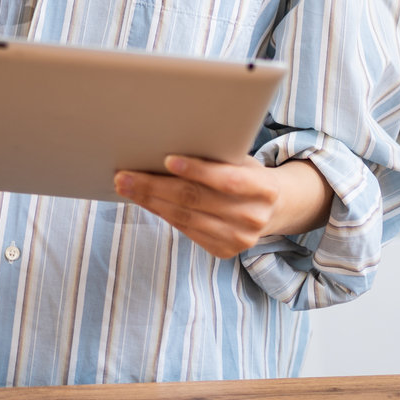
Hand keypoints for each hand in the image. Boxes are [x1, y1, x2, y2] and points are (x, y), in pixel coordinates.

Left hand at [113, 155, 281, 258]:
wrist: (274, 209)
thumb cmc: (249, 175)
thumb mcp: (243, 160)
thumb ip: (218, 158)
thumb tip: (168, 149)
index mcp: (264, 189)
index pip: (226, 180)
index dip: (196, 170)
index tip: (166, 159)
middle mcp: (253, 217)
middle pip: (195, 200)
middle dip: (155, 186)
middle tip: (125, 176)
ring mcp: (239, 238)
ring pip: (185, 217)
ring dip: (150, 202)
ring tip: (126, 188)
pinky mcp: (224, 251)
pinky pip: (185, 230)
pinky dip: (162, 214)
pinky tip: (146, 202)